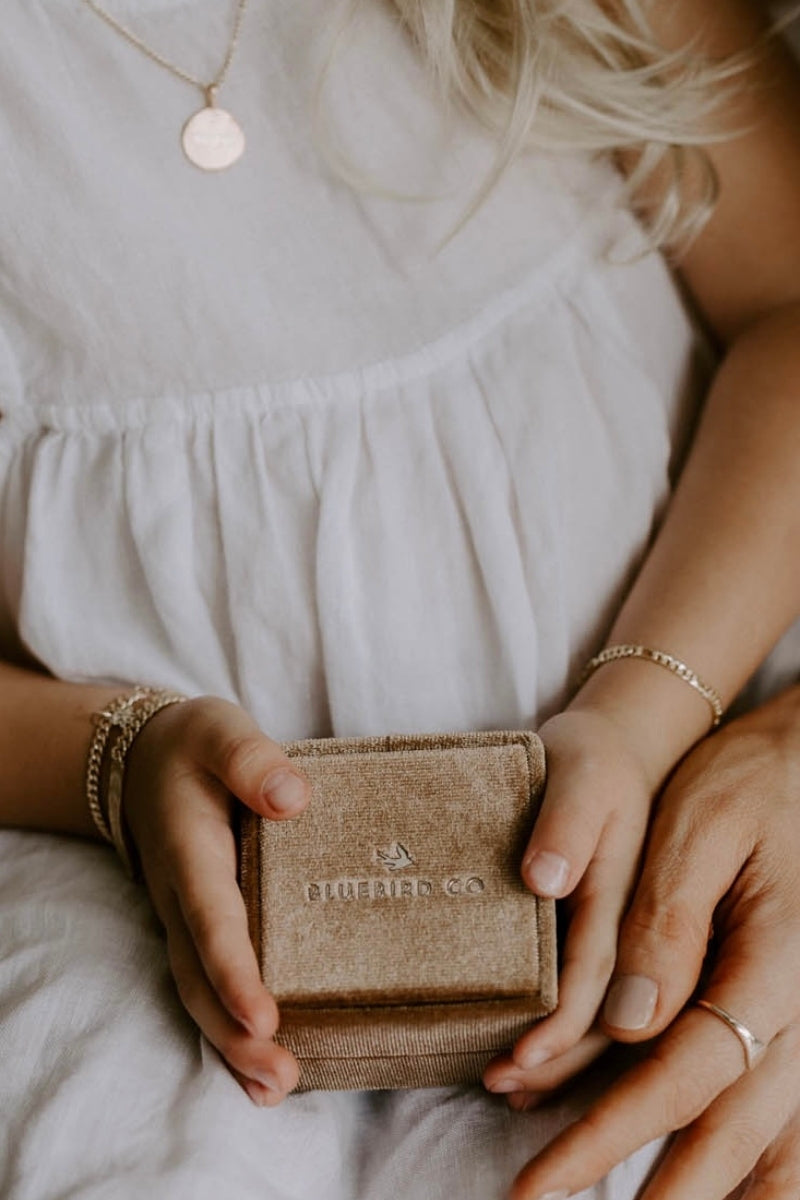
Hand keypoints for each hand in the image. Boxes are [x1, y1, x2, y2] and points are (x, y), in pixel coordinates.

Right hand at [122, 695, 309, 1106]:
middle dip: (236, 1033)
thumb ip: (251, 758)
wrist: (144, 761)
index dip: (236, 971)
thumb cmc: (194, 747)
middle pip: (200, 978)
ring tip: (278, 1088)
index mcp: (192, 851)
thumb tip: (293, 798)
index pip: (214, 920)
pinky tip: (264, 1068)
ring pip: (199, 994)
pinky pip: (208, 986)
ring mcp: (186, 919)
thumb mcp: (220, 730)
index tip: (264, 1018)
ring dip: (233, 1047)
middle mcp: (182, 897)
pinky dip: (230, 1031)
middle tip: (281, 1076)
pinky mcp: (200, 929)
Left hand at [484, 706, 655, 1099]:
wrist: (616, 749)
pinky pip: (588, 994)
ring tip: (502, 1085)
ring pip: (599, 1015)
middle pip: (602, 1015)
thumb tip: (543, 879)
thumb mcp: (582, 775)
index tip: (522, 1056)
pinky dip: (558, 1029)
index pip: (598, 974)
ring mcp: (618, 935)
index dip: (563, 1022)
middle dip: (555, 1060)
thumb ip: (567, 825)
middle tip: (497, 1084)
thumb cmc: (592, 760)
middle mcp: (629, 928)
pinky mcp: (600, 932)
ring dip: (557, 1056)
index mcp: (628, 896)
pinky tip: (526, 1054)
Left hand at [510, 683, 799, 1199]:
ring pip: (771, 1142)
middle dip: (655, 1194)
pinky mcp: (797, 1015)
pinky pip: (782, 1111)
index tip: (542, 1182)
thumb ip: (667, 925)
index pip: (682, 1074)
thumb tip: (628, 1023)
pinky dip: (753, 1165)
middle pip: (728, 1130)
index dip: (609, 1135)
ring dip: (710, 1192)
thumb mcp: (699, 828)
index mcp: (775, 963)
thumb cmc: (750, 782)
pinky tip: (712, 1186)